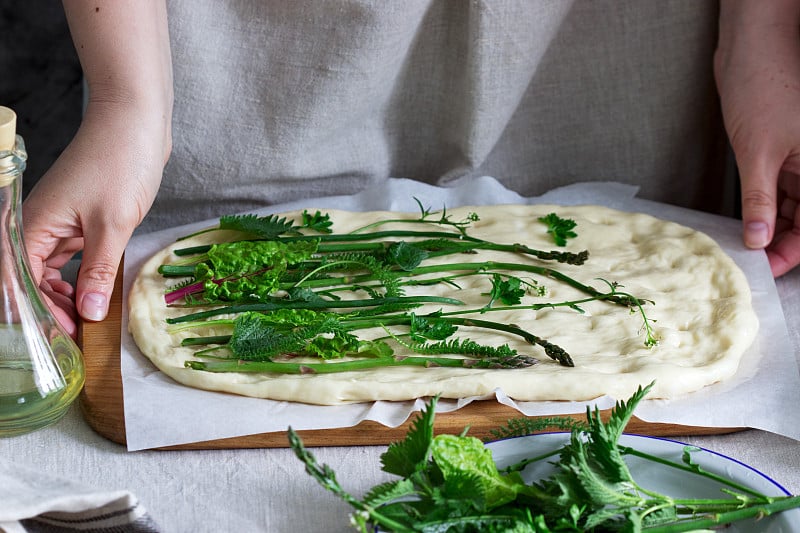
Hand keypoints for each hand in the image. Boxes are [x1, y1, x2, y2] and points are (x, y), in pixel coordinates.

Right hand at [21, 0, 171, 333]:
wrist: (136, 120)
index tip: (60, 340)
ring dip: (67, 296)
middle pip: (32, 280)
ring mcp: (60, 221)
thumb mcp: (112, 225)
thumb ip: (97, 272)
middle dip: (51, 310)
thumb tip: (87, 314)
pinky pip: (72, 257)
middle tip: (79, 338)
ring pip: (52, 271)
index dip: (37, 315)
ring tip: (89, 321)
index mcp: (33, 225)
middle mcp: (39, 225)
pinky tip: (97, 292)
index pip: (19, 282)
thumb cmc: (120, 163)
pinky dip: (82, 277)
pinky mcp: (81, 219)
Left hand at [716, 0, 799, 276]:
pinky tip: (748, 226)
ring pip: (795, 207)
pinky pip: (779, 190)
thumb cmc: (762, 88)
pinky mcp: (780, 152)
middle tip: (756, 266)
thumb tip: (759, 241)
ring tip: (748, 251)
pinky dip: (765, 209)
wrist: (749, 50)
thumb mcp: (757, 154)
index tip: (772, 270)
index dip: (798, 250)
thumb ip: (760, 201)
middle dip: (785, 244)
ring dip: (774, 229)